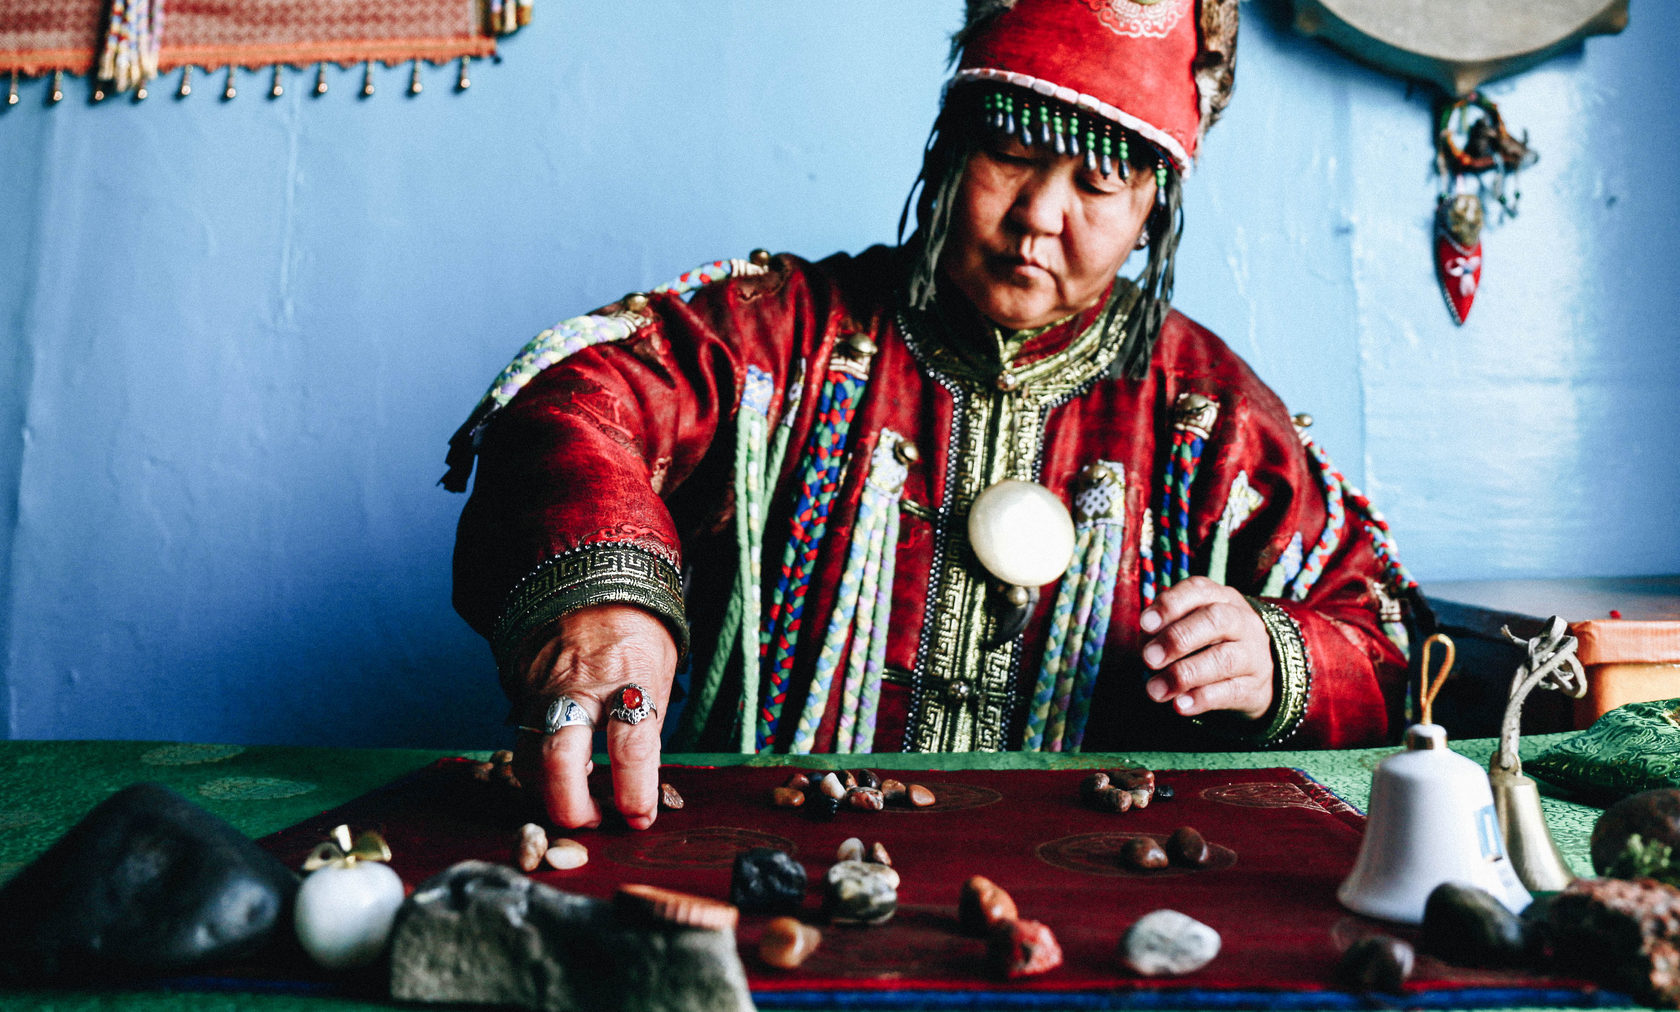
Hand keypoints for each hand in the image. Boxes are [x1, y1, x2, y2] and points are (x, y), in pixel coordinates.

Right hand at [509, 604, 677, 830]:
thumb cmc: (637, 629)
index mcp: (629, 674)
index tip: (639, 817)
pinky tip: (560, 770)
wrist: (591, 577)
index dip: (635, 789)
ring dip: (549, 791)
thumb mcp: (659, 671)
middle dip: (571, 805)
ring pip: (529, 756)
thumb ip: (647, 724)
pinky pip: (522, 740)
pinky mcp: (521, 689)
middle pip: (560, 757)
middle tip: (591, 822)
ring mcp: (542, 685)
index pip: (631, 742)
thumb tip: (640, 785)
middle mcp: (579, 682)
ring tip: (576, 800)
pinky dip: (537, 766)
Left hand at [1138, 577, 1273, 719]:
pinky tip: (1179, 705)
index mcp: (1221, 598)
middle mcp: (1242, 621)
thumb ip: (1165, 631)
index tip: (1145, 624)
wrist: (1258, 675)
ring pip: (1224, 659)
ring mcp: (1253, 655)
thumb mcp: (1192, 626)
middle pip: (1215, 620)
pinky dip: (1201, 699)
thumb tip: (1145, 646)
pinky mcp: (1254, 688)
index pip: (1199, 590)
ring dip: (1184, 674)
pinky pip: (1231, 692)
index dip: (1170, 604)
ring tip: (1155, 690)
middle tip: (1149, 658)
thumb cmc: (1211, 642)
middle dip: (1178, 638)